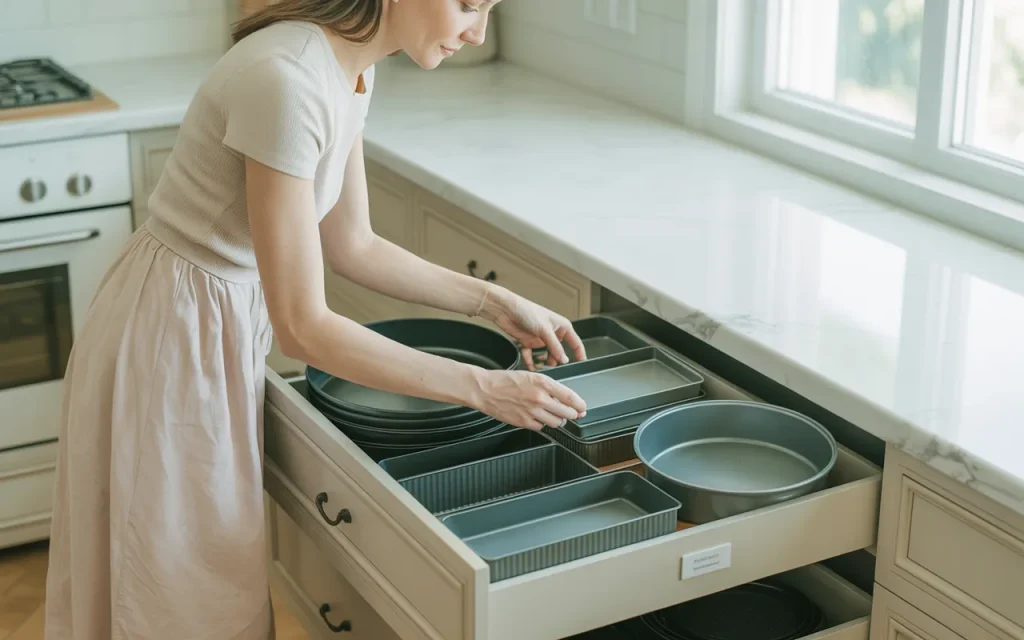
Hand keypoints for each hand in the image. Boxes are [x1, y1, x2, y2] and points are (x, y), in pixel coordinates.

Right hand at [471, 369, 586, 430]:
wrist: (485, 389)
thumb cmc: (505, 380)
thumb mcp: (531, 376)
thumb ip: (548, 387)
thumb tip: (563, 398)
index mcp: (542, 383)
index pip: (570, 397)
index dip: (580, 405)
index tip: (583, 407)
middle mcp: (539, 398)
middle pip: (567, 413)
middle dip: (572, 414)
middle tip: (573, 414)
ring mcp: (532, 411)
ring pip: (557, 422)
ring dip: (559, 420)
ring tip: (556, 416)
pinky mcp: (524, 422)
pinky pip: (542, 427)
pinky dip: (543, 424)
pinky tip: (539, 418)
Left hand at [483, 287, 586, 369]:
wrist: (505, 309)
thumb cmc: (527, 310)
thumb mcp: (545, 330)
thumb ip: (555, 346)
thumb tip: (564, 359)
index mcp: (561, 326)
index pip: (575, 343)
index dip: (579, 354)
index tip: (581, 365)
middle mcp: (551, 333)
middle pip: (558, 353)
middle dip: (556, 362)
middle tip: (555, 370)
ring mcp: (540, 339)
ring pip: (544, 356)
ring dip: (542, 363)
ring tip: (541, 369)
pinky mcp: (528, 342)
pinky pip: (531, 356)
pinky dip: (530, 361)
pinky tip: (530, 366)